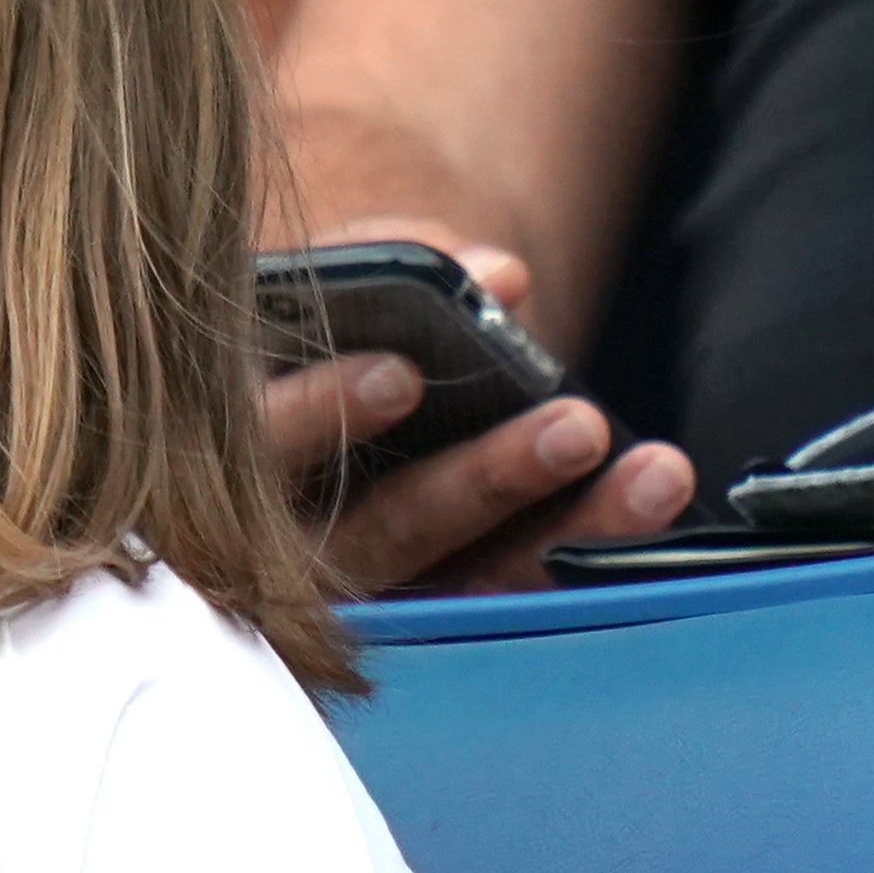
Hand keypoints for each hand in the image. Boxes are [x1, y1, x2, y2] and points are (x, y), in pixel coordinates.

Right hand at [261, 229, 694, 591]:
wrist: (299, 399)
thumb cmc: (293, 337)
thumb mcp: (312, 286)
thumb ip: (384, 261)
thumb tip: (501, 278)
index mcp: (221, 456)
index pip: (255, 446)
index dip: (323, 414)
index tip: (404, 373)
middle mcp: (277, 550)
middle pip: (379, 532)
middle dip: (482, 480)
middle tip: (573, 425)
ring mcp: (360, 592)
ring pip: (459, 582)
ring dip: (560, 527)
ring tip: (652, 469)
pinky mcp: (425, 611)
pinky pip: (504, 602)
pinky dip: (577, 552)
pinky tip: (647, 501)